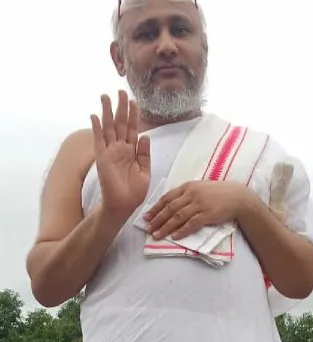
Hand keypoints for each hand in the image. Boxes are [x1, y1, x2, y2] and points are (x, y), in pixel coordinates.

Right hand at [91, 91, 150, 221]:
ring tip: (106, 96)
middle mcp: (120, 149)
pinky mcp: (102, 158)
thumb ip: (144, 154)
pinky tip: (94, 115)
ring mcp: (110, 152)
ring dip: (107, 112)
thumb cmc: (134, 193)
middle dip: (120, 107)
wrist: (123, 206)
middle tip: (120, 91)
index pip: (133, 129)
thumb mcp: (145, 172)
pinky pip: (98, 140)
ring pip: (108, 128)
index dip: (133, 115)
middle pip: (120, 123)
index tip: (134, 101)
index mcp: (132, 151)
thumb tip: (145, 136)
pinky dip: (96, 128)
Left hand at [144, 181, 245, 239]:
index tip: (146, 217)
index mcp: (187, 187)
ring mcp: (199, 204)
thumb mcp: (199, 188)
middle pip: (170, 208)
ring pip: (178, 217)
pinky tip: (174, 236)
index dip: (155, 208)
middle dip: (157, 219)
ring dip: (165, 227)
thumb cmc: (218, 193)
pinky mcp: (207, 214)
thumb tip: (171, 204)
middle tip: (148, 228)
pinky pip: (191, 224)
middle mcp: (191, 194)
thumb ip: (186, 194)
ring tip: (157, 235)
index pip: (167, 198)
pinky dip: (182, 230)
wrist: (237, 197)